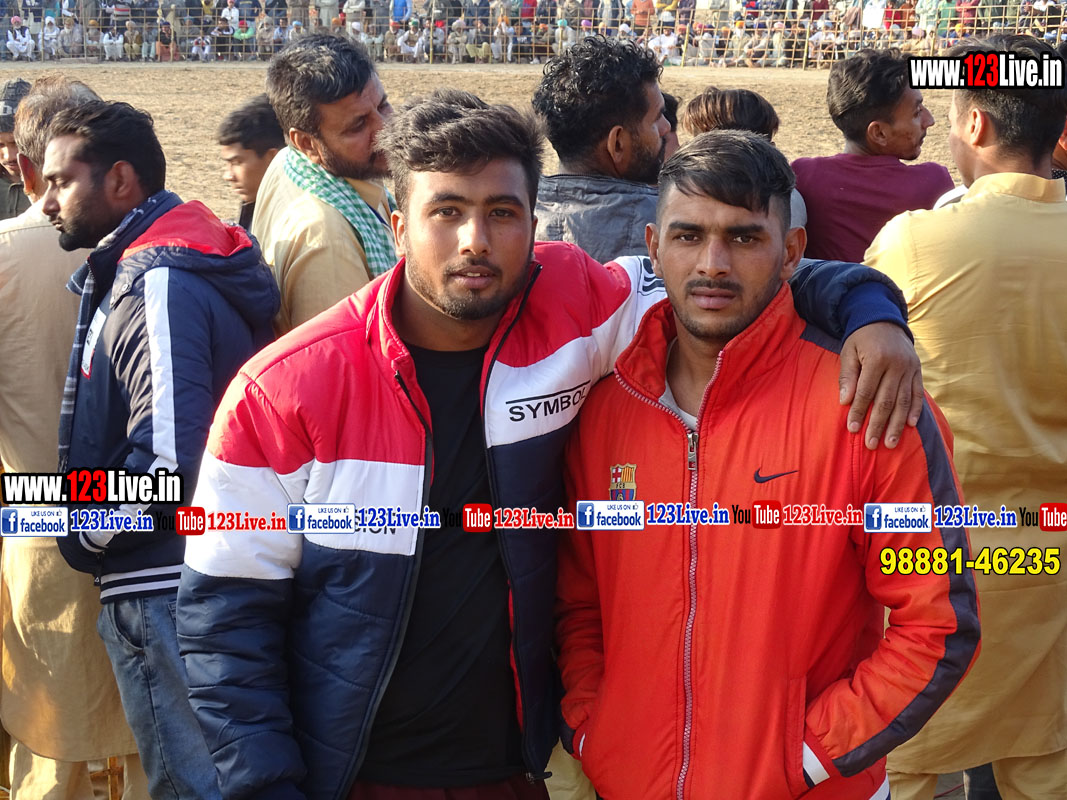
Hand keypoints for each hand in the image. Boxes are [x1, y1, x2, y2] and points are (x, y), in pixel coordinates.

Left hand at [838, 322, 922, 449]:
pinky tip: (910, 425)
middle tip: (871, 444)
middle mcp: (897, 364)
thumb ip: (847, 376)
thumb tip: (845, 401)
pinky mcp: (918, 370)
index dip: (859, 411)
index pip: (866, 391)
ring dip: (897, 424)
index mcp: (877, 359)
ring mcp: (910, 368)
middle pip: (886, 400)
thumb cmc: (860, 338)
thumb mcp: (848, 352)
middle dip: (878, 424)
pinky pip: (918, 393)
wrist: (883, 319)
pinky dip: (915, 410)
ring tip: (890, 443)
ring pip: (904, 401)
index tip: (853, 429)